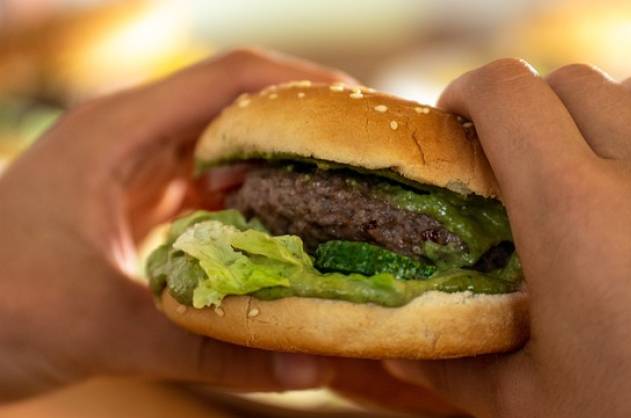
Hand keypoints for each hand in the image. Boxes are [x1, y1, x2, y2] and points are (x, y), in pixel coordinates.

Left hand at [0, 49, 355, 400]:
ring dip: (271, 170)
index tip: (359, 112)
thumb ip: (211, 348)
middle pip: (231, 107)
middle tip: (359, 160)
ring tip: (332, 195)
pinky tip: (274, 236)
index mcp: (116, 132)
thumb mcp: (107, 329)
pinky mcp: (123, 206)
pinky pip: (197, 190)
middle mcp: (123, 137)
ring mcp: (122, 171)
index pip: (230, 78)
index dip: (301, 85)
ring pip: (216, 150)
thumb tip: (307, 368)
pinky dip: (241, 206)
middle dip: (298, 129)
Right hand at [385, 59, 630, 417]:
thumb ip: (455, 365)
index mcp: (574, 217)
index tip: (457, 121)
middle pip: (568, 84)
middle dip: (524, 109)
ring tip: (587, 149)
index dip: (468, 93)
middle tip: (510, 156)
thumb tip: (398, 351)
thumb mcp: (531, 405)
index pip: (507, 94)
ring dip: (603, 103)